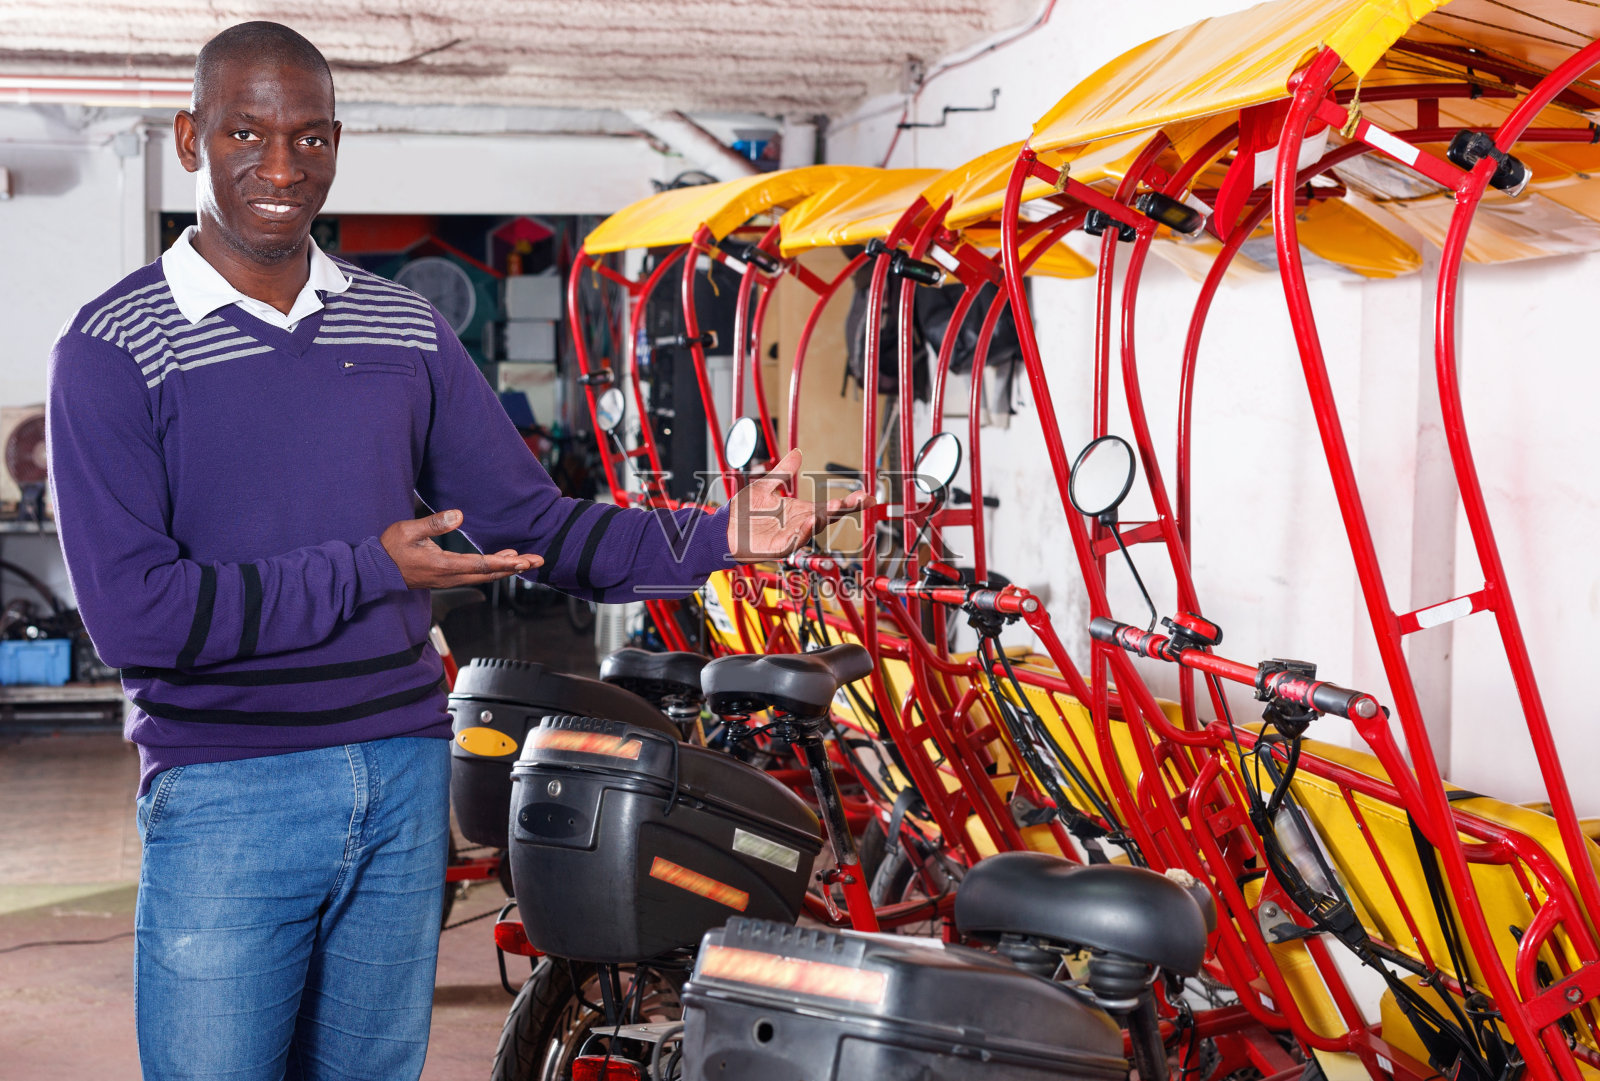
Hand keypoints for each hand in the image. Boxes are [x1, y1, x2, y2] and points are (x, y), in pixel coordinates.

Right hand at [380, 509, 542, 588]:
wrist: (375, 571)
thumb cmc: (390, 549)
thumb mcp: (408, 530)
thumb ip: (433, 523)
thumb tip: (459, 514)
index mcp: (442, 566)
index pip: (480, 565)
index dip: (504, 563)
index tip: (523, 560)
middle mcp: (449, 576)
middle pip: (489, 574)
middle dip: (515, 568)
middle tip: (538, 560)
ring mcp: (448, 579)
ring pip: (484, 576)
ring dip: (507, 569)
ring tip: (527, 560)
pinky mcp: (447, 577)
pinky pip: (476, 574)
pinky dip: (493, 568)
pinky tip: (504, 560)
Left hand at [726, 449, 871, 561]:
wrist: (722, 529)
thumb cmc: (744, 512)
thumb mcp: (765, 486)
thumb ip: (783, 473)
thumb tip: (797, 452)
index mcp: (800, 511)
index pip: (830, 506)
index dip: (849, 503)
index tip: (868, 496)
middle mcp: (799, 524)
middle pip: (828, 517)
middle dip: (846, 509)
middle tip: (863, 500)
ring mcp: (790, 537)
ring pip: (813, 529)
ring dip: (824, 518)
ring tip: (836, 507)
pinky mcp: (777, 548)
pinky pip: (793, 542)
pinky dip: (802, 533)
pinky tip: (809, 522)